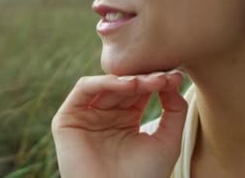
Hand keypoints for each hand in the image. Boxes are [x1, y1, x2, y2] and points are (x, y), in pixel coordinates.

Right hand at [51, 70, 187, 177]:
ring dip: (128, 79)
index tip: (176, 78)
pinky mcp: (68, 119)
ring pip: (106, 84)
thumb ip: (175, 110)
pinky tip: (127, 84)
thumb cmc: (144, 177)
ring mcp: (86, 115)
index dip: (158, 80)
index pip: (141, 89)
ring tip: (147, 82)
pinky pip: (84, 89)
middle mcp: (106, 114)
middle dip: (145, 77)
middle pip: (125, 84)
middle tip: (164, 77)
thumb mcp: (168, 140)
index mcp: (127, 118)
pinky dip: (105, 82)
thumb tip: (171, 82)